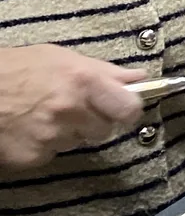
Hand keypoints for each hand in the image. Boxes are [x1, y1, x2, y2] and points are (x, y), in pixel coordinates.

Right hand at [0, 45, 146, 170]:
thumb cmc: (16, 68)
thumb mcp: (61, 58)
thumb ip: (103, 71)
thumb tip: (138, 78)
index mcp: (83, 82)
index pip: (129, 109)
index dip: (128, 110)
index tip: (124, 109)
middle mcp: (70, 111)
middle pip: (105, 130)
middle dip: (94, 121)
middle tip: (73, 108)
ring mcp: (51, 137)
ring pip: (76, 142)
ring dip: (67, 132)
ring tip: (43, 113)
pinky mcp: (33, 157)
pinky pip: (52, 154)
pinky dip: (44, 145)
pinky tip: (28, 127)